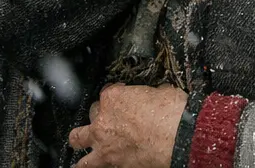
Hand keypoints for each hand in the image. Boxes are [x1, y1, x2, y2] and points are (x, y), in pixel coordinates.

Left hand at [69, 84, 186, 167]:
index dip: (116, 95)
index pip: (107, 93)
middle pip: (91, 113)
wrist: (177, 137)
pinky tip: (95, 164)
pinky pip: (92, 165)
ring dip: (79, 140)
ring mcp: (104, 142)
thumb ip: (151, 95)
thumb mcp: (162, 93)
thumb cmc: (172, 113)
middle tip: (105, 119)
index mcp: (114, 97)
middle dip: (97, 116)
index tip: (123, 99)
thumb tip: (157, 95)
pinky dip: (94, 164)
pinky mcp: (110, 162)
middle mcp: (103, 119)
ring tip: (78, 143)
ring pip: (78, 139)